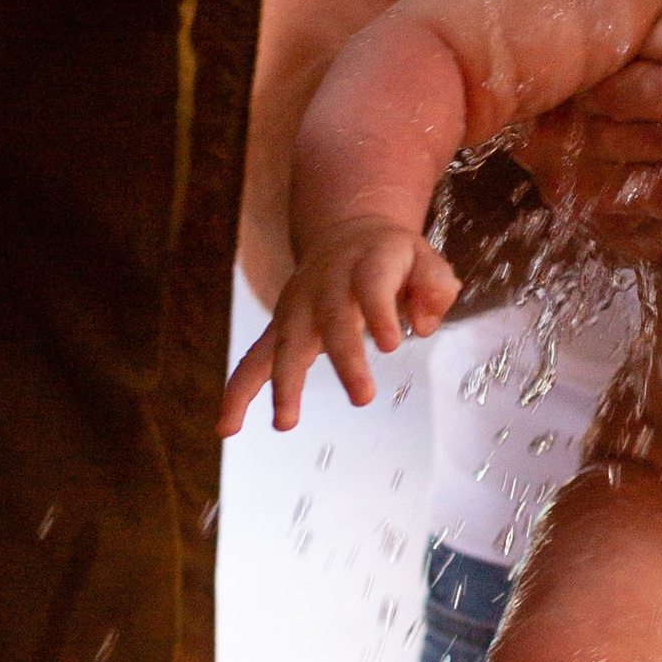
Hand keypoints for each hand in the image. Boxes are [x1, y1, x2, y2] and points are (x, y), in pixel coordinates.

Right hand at [220, 217, 457, 434]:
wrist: (347, 233)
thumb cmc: (392, 258)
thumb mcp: (424, 258)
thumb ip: (434, 286)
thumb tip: (422, 326)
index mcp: (366, 262)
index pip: (371, 285)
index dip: (379, 312)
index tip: (390, 345)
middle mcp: (325, 284)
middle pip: (332, 320)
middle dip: (346, 359)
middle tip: (363, 397)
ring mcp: (297, 307)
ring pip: (286, 344)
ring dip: (284, 384)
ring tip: (285, 423)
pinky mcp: (280, 328)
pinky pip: (254, 360)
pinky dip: (238, 391)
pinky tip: (227, 427)